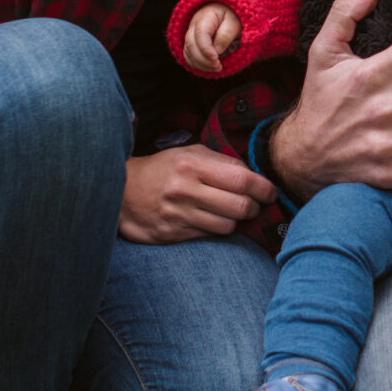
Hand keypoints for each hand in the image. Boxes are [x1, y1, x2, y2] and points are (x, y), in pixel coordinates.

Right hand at [121, 145, 274, 243]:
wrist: (121, 193)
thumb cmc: (162, 170)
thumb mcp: (189, 154)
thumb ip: (221, 162)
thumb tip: (253, 175)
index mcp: (191, 164)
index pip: (241, 178)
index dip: (263, 187)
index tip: (270, 192)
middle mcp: (185, 189)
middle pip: (240, 206)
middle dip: (254, 207)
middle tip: (255, 204)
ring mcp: (177, 214)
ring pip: (228, 225)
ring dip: (237, 220)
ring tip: (233, 212)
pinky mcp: (172, 234)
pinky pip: (210, 235)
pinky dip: (217, 229)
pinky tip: (213, 220)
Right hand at [180, 2, 240, 73]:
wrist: (226, 10)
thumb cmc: (231, 15)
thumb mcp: (234, 21)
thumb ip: (226, 34)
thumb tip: (217, 51)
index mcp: (205, 17)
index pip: (200, 34)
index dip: (206, 49)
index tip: (216, 59)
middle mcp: (193, 26)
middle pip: (191, 45)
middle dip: (203, 60)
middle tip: (218, 66)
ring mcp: (191, 34)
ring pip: (188, 52)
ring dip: (201, 64)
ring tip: (217, 68)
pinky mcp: (192, 43)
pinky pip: (189, 56)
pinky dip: (197, 64)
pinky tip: (210, 68)